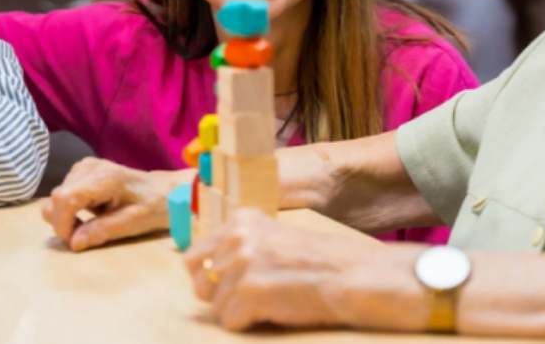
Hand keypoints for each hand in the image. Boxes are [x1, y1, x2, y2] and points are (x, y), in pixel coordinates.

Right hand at [41, 157, 187, 251]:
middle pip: (55, 199)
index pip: (63, 199)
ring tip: (92, 224)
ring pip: (56, 198)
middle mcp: (88, 167)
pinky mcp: (82, 170)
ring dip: (67, 217)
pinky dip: (70, 209)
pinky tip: (91, 213)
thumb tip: (73, 244)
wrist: (166, 190)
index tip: (75, 241)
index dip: (62, 224)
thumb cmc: (154, 207)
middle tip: (86, 236)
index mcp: (103, 178)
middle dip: (63, 224)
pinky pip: (63, 194)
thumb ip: (101, 231)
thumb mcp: (131, 223)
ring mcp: (84, 166)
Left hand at [184, 209, 425, 331]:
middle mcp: (236, 238)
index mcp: (240, 220)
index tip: (229, 284)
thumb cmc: (321, 262)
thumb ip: (242, 246)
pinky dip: (249, 324)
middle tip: (249, 298)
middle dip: (219, 296)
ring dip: (239, 311)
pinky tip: (273, 313)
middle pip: (199, 282)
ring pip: (216, 306)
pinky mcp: (249, 292)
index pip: (193, 256)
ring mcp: (241, 264)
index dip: (209, 277)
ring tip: (270, 303)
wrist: (351, 276)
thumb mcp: (274, 238)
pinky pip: (231, 322)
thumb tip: (205, 271)